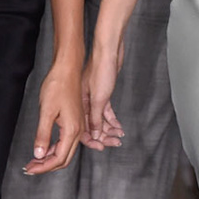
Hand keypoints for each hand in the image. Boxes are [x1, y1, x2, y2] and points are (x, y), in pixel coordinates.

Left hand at [25, 60, 83, 174]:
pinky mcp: (75, 121)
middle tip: (30, 168)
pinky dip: (55, 148)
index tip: (30, 169)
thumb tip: (38, 154)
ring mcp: (78, 125)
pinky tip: (44, 147)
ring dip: (50, 158)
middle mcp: (78, 130)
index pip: (58, 158)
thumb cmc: (58, 86)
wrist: (67, 70)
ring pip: (66, 151)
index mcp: (72, 130)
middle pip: (64, 158)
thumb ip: (42, 135)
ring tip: (34, 160)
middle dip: (47, 166)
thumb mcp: (46, 111)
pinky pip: (66, 142)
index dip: (43, 167)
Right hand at [81, 31, 125, 148]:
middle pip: (92, 125)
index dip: (91, 140)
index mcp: (79, 105)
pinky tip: (118, 125)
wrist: (108, 50)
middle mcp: (84, 103)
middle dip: (103, 136)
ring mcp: (93, 98)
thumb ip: (95, 118)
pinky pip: (106, 111)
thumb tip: (94, 135)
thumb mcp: (99, 98)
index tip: (101, 148)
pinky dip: (112, 119)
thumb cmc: (100, 70)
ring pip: (100, 119)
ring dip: (109, 128)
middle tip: (114, 143)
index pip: (82, 129)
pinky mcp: (102, 93)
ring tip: (119, 136)